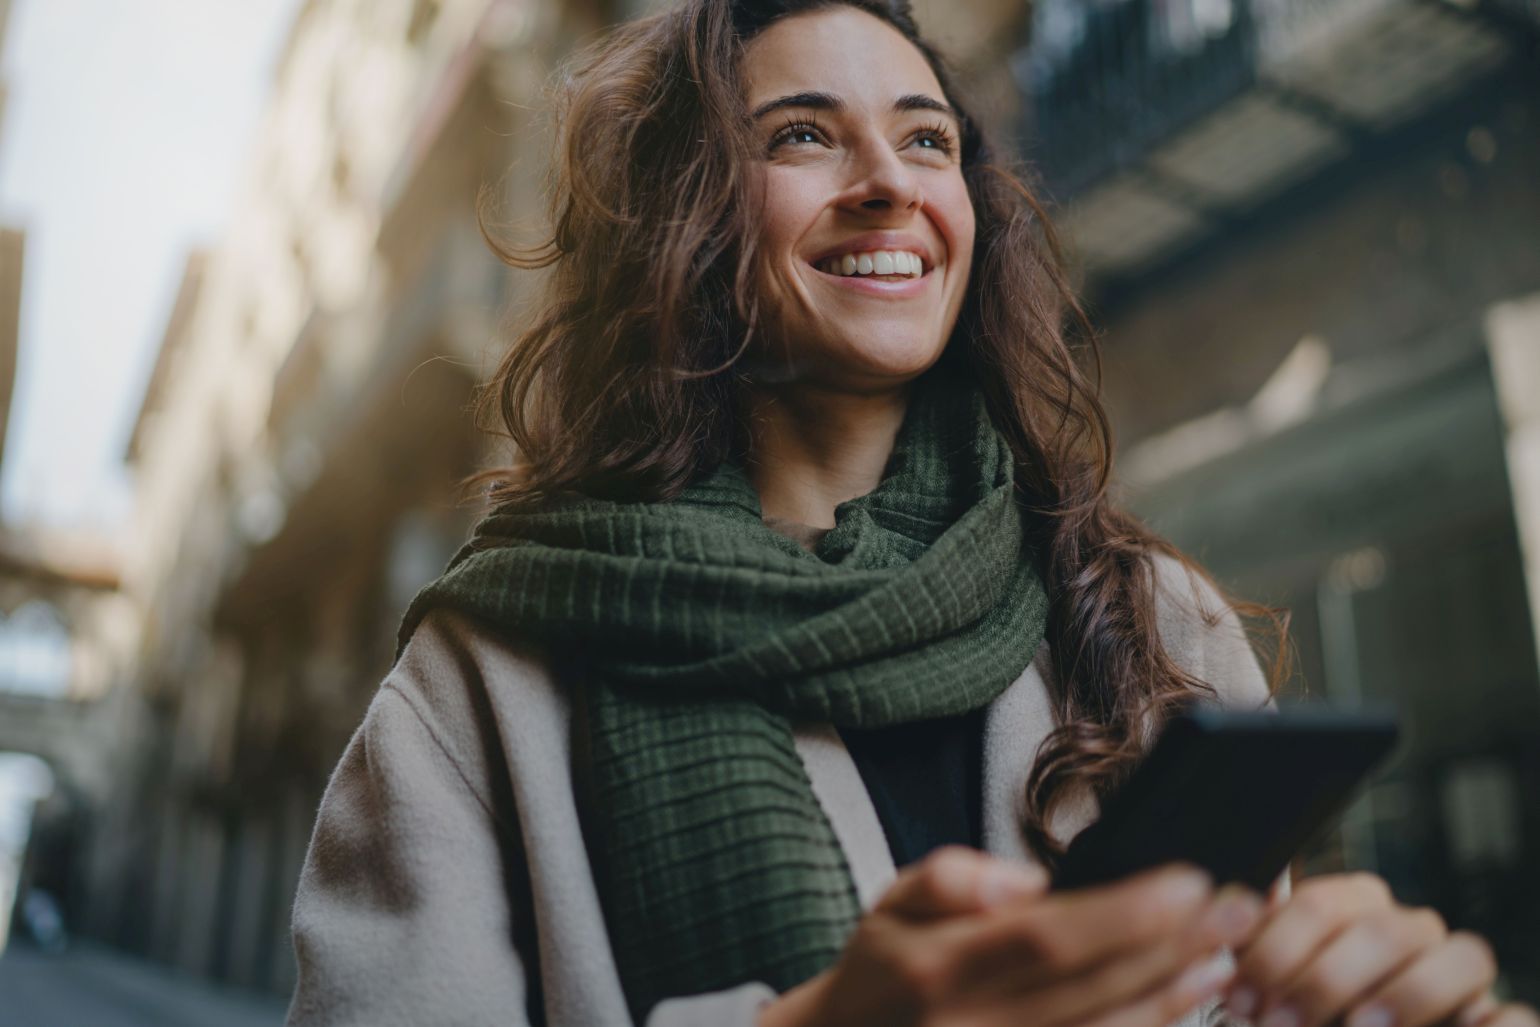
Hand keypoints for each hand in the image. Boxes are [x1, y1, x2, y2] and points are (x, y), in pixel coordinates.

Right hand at [760, 847, 1265, 1026]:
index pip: (1048, 937)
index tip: (1188, 879)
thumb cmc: (884, 965)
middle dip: (1173, 944)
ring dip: (1174, 994)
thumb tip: (1026, 880)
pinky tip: (1183, 1000)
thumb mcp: (891, 901)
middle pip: (1092, 986)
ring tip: (1226, 952)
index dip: (1124, 912)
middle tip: (1238, 904)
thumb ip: (950, 880)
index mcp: (938, 969)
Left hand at [1226, 872, 1539, 1026]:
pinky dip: (1495, 1025)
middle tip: (1280, 1022)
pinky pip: (1515, 1015)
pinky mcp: (1492, 1019)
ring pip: (1462, 954)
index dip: (1276, 949)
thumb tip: (1236, 905)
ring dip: (1406, 994)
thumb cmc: (1300, 1020)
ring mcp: (1458, 975)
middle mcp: (1412, 932)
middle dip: (1324, 977)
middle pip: (1382, 928)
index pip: (1321, 904)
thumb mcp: (1271, 986)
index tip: (1242, 997)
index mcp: (1356, 909)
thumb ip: (1257, 950)